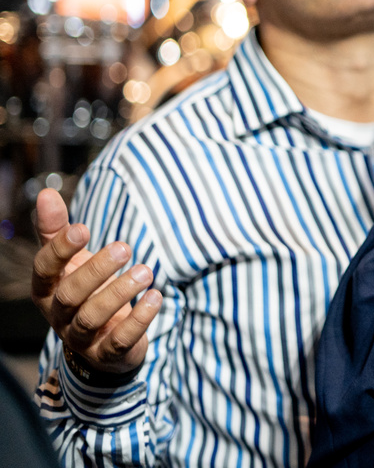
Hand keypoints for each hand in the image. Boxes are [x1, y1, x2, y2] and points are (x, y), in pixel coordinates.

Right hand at [31, 188, 160, 377]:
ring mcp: (82, 337)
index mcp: (46, 289)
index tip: (84, 228)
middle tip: (124, 247)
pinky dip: (139, 319)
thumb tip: (46, 193)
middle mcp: (59, 315)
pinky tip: (156, 296)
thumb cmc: (84, 290)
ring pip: (92, 317)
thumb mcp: (70, 261)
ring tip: (146, 271)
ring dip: (120, 293)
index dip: (60, 250)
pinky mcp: (108, 353)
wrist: (101, 341)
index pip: (44, 270)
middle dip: (96, 270)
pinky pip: (121, 340)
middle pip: (70, 294)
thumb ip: (57, 230)